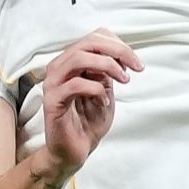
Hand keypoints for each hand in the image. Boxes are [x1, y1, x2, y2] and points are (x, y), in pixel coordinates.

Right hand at [37, 28, 140, 183]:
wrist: (75, 151)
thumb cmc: (88, 120)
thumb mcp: (105, 90)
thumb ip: (107, 71)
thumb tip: (118, 56)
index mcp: (71, 61)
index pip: (94, 37)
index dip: (117, 44)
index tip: (135, 63)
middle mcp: (59, 67)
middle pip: (88, 42)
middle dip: (117, 51)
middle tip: (136, 67)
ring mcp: (53, 82)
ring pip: (79, 58)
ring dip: (107, 66)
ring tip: (123, 80)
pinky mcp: (52, 100)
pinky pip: (75, 85)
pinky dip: (96, 90)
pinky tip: (104, 101)